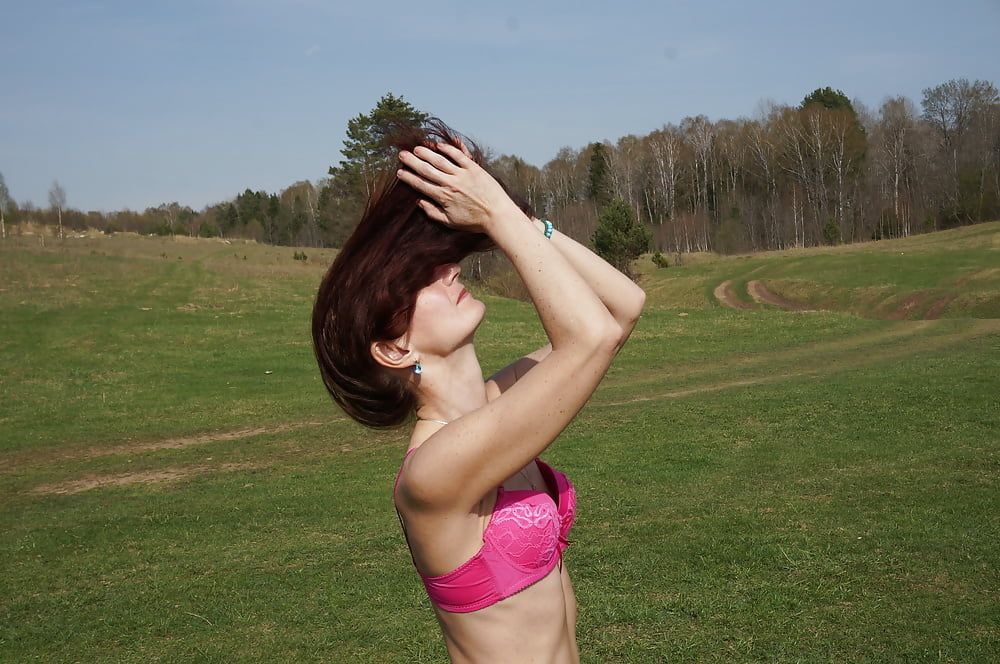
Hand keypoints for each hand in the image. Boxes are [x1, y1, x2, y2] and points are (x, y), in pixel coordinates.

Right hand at [396, 141, 516, 234]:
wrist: (497, 215)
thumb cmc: (474, 221)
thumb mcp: (450, 222)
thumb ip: (433, 212)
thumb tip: (419, 202)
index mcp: (443, 197)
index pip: (421, 184)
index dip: (408, 177)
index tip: (399, 172)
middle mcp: (450, 183)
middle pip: (426, 170)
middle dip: (412, 162)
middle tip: (402, 155)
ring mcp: (462, 174)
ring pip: (440, 160)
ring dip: (426, 153)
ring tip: (416, 148)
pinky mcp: (474, 168)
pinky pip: (458, 155)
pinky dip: (448, 149)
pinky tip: (439, 145)